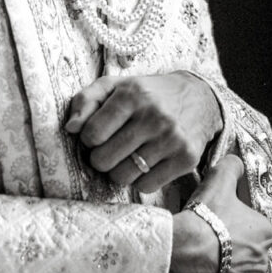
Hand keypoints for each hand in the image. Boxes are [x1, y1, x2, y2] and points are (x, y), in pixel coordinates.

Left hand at [63, 71, 222, 193]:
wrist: (201, 98)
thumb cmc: (149, 94)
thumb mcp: (116, 86)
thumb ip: (86, 100)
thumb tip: (70, 128)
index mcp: (132, 95)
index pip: (92, 134)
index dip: (89, 139)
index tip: (99, 135)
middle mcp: (154, 116)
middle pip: (104, 160)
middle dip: (101, 158)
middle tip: (111, 148)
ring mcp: (172, 139)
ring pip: (123, 177)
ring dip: (119, 171)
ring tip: (127, 157)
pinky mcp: (186, 159)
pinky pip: (147, 187)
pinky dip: (140, 180)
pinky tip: (145, 164)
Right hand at [167, 155, 271, 272]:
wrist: (184, 250)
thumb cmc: (206, 217)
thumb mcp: (219, 181)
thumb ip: (232, 167)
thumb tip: (236, 162)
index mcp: (266, 232)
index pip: (254, 224)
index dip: (234, 218)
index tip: (218, 216)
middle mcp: (261, 259)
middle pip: (245, 246)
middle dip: (230, 241)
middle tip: (208, 232)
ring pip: (233, 267)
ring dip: (220, 260)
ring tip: (199, 249)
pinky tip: (196, 266)